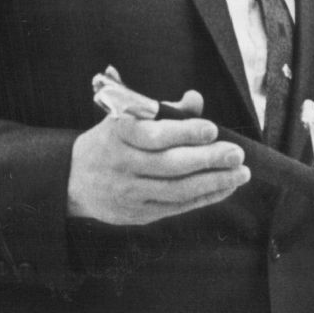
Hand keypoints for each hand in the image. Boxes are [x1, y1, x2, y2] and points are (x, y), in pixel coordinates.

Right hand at [66, 90, 249, 224]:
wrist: (72, 180)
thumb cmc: (112, 141)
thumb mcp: (127, 118)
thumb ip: (164, 109)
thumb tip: (195, 98)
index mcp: (117, 134)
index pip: (154, 135)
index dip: (185, 133)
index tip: (212, 129)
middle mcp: (121, 164)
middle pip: (169, 165)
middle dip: (208, 160)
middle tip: (237, 154)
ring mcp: (128, 192)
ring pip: (176, 190)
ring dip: (214, 182)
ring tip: (241, 173)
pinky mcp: (136, 213)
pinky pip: (176, 207)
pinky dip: (204, 198)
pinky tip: (226, 188)